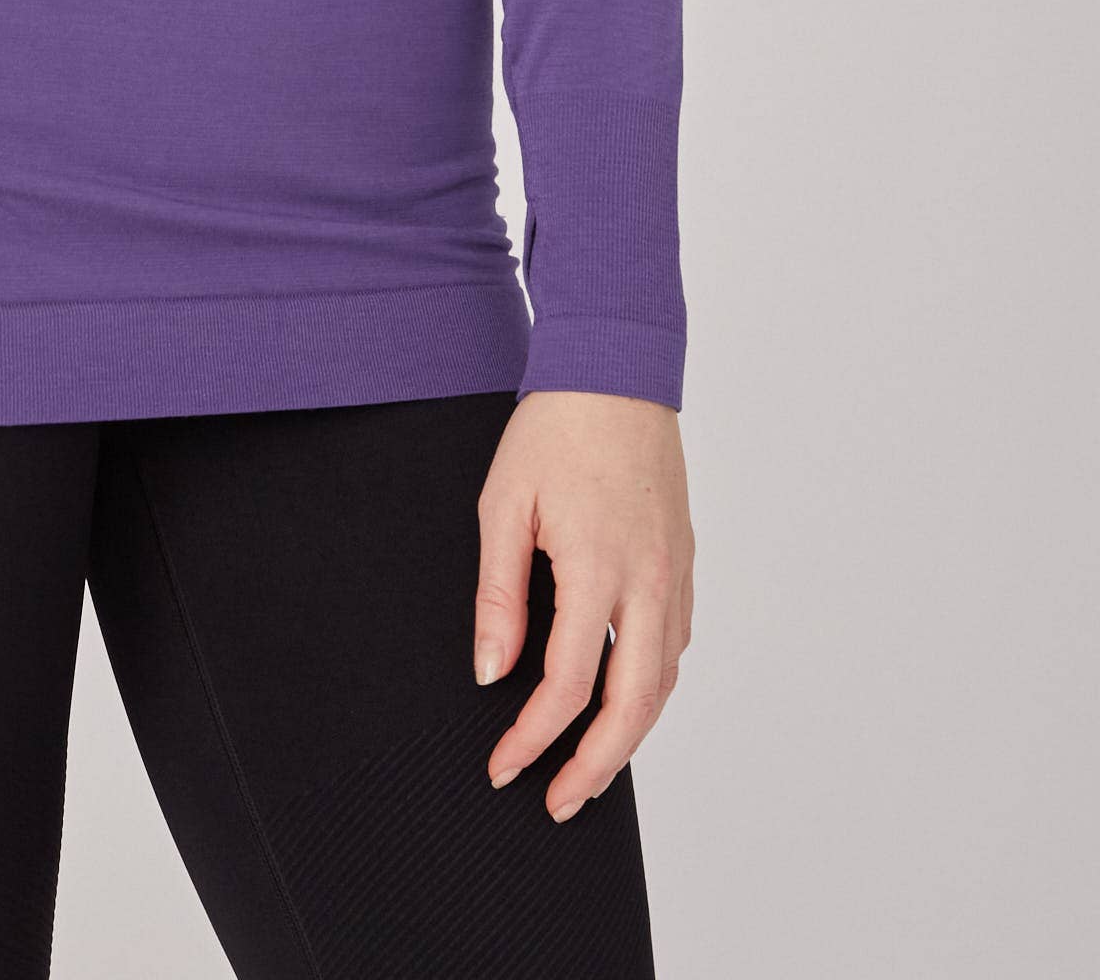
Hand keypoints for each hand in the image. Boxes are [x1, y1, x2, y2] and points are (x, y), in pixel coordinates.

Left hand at [474, 389, 693, 818]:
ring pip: (663, 683)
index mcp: (598, 568)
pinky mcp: (683, 562)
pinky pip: (674, 646)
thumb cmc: (553, 430)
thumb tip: (492, 673)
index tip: (503, 767)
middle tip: (558, 803)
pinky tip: (622, 700)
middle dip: (595, 768)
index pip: (567, 684)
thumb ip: (499, 595)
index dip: (532, 738)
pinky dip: (650, 689)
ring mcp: (674, 573)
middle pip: (632, 707)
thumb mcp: (503, 505)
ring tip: (587, 769)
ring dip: (627, 736)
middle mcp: (648, 581)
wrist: (616, 370)